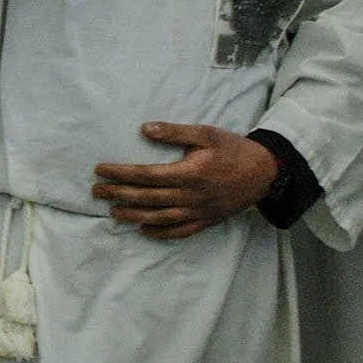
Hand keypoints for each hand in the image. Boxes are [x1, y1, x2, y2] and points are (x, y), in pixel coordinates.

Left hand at [92, 123, 279, 239]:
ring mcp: (200, 211)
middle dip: (119, 195)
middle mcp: (192, 196)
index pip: (146, 175)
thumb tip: (145, 129)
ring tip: (113, 212)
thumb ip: (174, 132)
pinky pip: (182, 231)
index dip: (121, 174)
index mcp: (190, 173)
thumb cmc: (233, 150)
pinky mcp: (208, 221)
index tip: (100, 170)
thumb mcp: (206, 134)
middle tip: (96, 192)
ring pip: (161, 218)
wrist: (266, 173)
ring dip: (134, 216)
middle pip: (148, 198)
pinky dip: (162, 233)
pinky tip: (145, 231)